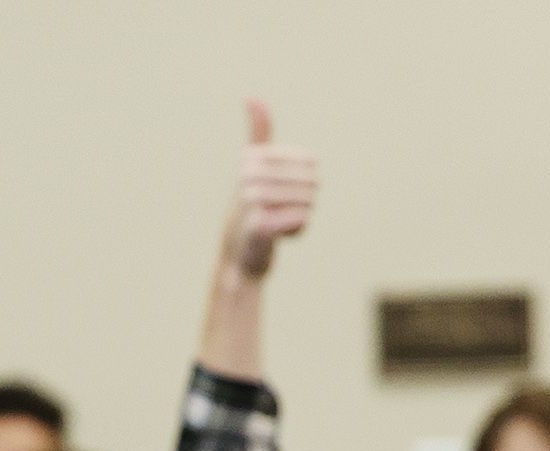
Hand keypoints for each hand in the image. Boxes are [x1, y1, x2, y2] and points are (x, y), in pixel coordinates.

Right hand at [223, 100, 314, 279]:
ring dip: (301, 215)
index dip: (306, 181)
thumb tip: (252, 97)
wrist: (238, 254)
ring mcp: (252, 201)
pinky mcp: (259, 226)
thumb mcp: (253, 166)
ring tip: (280, 221)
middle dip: (305, 200)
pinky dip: (297, 231)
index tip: (282, 191)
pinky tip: (279, 236)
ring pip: (309, 200)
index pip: (310, 163)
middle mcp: (248, 176)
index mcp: (251, 158)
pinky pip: (302, 220)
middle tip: (282, 212)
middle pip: (311, 181)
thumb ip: (257, 133)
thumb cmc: (250, 207)